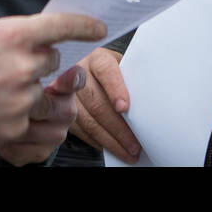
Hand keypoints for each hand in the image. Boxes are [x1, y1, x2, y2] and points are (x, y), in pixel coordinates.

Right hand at [0, 12, 104, 150]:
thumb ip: (13, 34)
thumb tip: (36, 39)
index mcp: (13, 35)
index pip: (61, 26)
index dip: (84, 26)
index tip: (98, 29)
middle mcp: (22, 66)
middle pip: (55, 64)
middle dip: (43, 66)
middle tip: (25, 68)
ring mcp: (21, 99)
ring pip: (55, 98)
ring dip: (44, 95)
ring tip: (25, 95)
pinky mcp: (16, 127)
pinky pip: (41, 125)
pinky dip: (31, 120)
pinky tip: (13, 114)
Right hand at [70, 47, 141, 163]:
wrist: (91, 74)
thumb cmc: (115, 74)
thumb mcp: (123, 69)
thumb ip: (131, 81)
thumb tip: (148, 105)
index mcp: (98, 59)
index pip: (106, 71)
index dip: (115, 89)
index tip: (124, 107)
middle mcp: (79, 74)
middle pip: (97, 102)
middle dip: (118, 127)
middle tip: (135, 144)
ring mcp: (67, 94)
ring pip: (89, 121)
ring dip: (110, 140)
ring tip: (128, 152)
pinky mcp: (62, 112)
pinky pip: (81, 131)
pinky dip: (99, 142)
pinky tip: (113, 149)